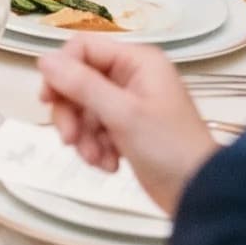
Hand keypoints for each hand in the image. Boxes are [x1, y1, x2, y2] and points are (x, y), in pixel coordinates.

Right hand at [37, 38, 217, 214]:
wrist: (201, 195)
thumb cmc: (168, 147)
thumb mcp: (122, 114)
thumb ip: (81, 84)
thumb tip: (44, 60)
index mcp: (137, 61)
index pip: (82, 49)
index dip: (61, 71)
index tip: (48, 100)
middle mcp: (132, 76)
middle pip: (78, 80)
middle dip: (71, 113)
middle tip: (70, 139)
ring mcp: (130, 104)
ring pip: (84, 108)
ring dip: (84, 136)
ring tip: (97, 159)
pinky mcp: (127, 129)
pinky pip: (95, 129)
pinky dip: (96, 147)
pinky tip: (109, 165)